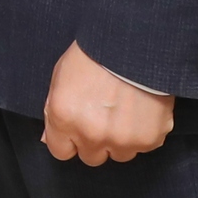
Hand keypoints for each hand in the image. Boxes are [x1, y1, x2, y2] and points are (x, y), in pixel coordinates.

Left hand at [41, 41, 173, 165]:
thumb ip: (54, 110)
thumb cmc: (94, 54)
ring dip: (120, 139)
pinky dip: (143, 132)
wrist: (134, 41)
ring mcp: (121, 139)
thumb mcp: (61, 76)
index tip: (78, 128)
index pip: (61, 152)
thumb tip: (48, 138)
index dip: (70, 140)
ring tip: (125, 111)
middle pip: (91, 156)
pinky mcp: (149, 138)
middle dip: (96, 140)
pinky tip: (142, 109)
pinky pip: (143, 146)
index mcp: (64, 118)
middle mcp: (91, 134)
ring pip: (119, 154)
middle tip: (104, 116)